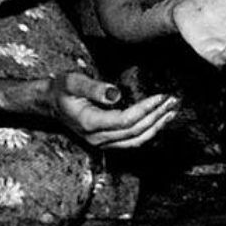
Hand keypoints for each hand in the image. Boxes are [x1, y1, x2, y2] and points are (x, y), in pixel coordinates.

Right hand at [47, 71, 178, 148]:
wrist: (51, 104)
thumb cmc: (62, 90)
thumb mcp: (73, 82)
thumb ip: (93, 88)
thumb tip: (115, 94)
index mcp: (89, 123)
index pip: (125, 120)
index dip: (145, 109)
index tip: (161, 96)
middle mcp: (97, 138)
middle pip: (134, 131)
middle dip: (157, 116)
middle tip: (174, 101)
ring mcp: (102, 143)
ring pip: (136, 140)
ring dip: (157, 127)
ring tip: (172, 112)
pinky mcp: (107, 142)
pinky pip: (132, 141)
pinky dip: (149, 132)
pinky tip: (160, 121)